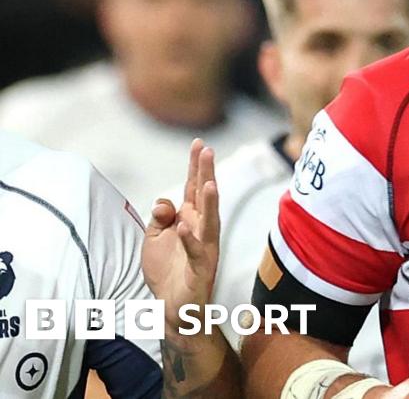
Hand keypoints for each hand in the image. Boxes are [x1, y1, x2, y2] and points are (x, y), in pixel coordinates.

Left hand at [142, 139, 220, 329]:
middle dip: (205, 174)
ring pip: (209, 222)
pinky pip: (195, 252)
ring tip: (208, 183)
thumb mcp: (155, 238)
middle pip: (204, 198)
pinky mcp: (199, 269)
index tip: (198, 144)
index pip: (193, 188)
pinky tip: (184, 225)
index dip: (195, 167)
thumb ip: (160, 217)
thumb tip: (164, 202)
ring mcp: (204, 249)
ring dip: (209, 203)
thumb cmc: (168, 272)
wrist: (172, 309)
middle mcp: (202, 231)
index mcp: (191, 220)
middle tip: (207, 151)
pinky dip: (190, 239)